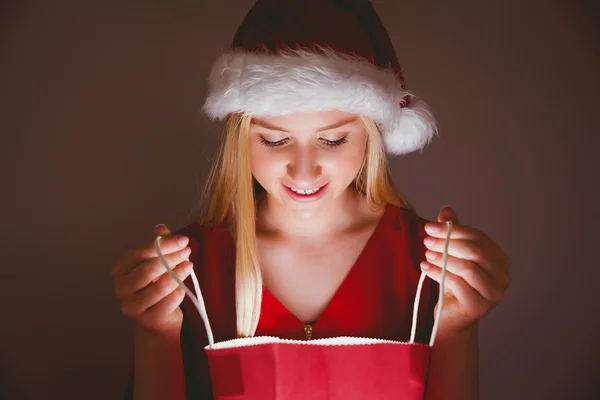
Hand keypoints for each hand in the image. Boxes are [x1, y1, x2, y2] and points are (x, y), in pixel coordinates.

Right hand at [111, 224, 192, 335]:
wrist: (159, 318)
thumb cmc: (156, 285)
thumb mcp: (156, 261)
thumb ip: (158, 244)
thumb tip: (161, 228)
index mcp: (120, 269)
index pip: (140, 252)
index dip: (164, 244)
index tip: (183, 240)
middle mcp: (122, 288)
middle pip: (148, 269)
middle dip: (172, 257)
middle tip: (187, 252)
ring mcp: (132, 306)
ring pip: (159, 286)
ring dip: (178, 273)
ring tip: (189, 265)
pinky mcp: (148, 320)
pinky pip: (168, 303)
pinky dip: (179, 292)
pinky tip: (184, 286)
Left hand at [420, 206, 510, 336]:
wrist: (450, 318)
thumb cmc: (453, 284)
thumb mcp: (452, 255)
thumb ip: (452, 234)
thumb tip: (446, 209)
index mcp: (500, 259)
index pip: (478, 237)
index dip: (453, 230)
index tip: (430, 227)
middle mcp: (503, 276)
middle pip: (475, 251)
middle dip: (447, 243)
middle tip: (426, 241)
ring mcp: (494, 294)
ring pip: (467, 268)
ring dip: (443, 258)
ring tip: (426, 255)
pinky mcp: (479, 307)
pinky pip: (458, 284)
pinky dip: (439, 273)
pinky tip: (425, 268)